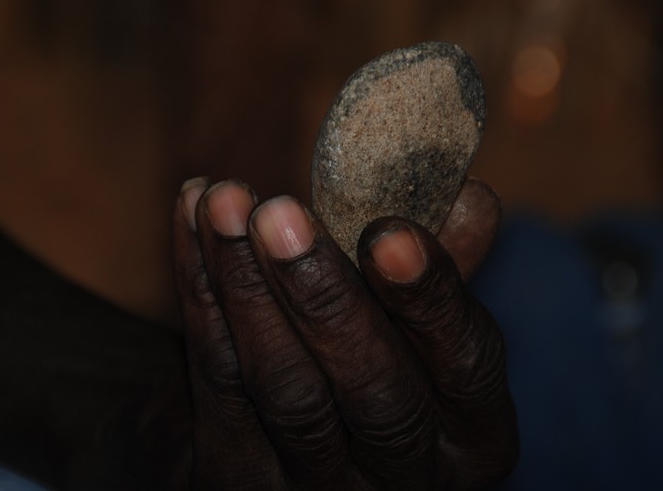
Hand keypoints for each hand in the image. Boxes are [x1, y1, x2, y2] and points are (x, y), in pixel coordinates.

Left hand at [172, 177, 516, 488]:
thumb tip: (470, 201)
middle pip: (375, 394)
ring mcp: (315, 489)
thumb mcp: (412, 322)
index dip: (432, 299)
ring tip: (224, 203)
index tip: (389, 233)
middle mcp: (402, 479)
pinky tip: (192, 217)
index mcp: (470, 437)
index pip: (468, 366)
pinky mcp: (234, 477)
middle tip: (281, 215)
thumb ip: (437, 271)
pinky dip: (201, 288)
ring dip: (248, 283)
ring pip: (285, 387)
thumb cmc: (360, 358)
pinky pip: (217, 376)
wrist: (267, 433)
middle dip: (325, 297)